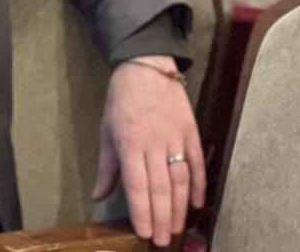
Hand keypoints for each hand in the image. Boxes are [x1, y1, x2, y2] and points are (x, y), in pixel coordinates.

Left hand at [92, 55, 205, 245]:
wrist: (147, 66)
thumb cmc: (122, 99)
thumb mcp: (107, 131)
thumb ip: (107, 167)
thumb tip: (98, 196)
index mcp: (130, 144)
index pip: (137, 186)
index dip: (142, 212)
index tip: (144, 233)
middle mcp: (154, 143)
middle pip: (161, 188)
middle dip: (162, 218)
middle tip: (163, 240)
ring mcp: (175, 137)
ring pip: (181, 179)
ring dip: (180, 206)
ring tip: (178, 227)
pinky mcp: (190, 130)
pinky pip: (197, 161)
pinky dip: (200, 183)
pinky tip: (198, 203)